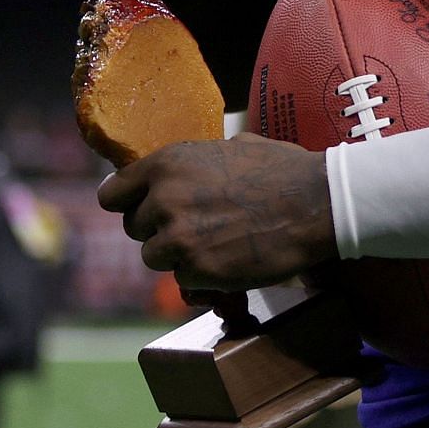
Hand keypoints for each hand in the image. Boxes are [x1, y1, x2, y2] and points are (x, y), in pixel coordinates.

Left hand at [99, 133, 336, 289]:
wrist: (316, 203)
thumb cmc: (282, 170)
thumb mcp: (231, 148)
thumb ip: (195, 162)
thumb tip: (181, 171)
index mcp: (167, 163)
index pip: (112, 193)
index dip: (127, 203)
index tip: (141, 210)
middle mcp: (163, 198)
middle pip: (134, 228)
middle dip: (159, 230)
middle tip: (194, 228)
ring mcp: (178, 237)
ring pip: (154, 257)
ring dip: (178, 256)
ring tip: (214, 244)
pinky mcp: (197, 270)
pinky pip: (182, 279)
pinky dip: (201, 276)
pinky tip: (229, 259)